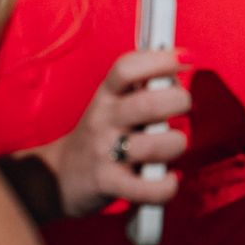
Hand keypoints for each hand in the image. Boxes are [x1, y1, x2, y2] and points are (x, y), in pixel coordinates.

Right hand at [44, 50, 190, 218]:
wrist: (57, 177)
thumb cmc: (101, 135)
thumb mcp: (112, 104)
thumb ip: (141, 88)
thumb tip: (182, 62)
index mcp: (106, 95)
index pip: (126, 68)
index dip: (160, 59)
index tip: (186, 57)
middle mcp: (103, 119)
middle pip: (147, 103)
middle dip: (179, 101)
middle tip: (183, 107)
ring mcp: (103, 152)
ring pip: (152, 145)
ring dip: (175, 144)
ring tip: (172, 146)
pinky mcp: (107, 183)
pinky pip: (145, 187)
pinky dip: (165, 186)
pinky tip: (169, 179)